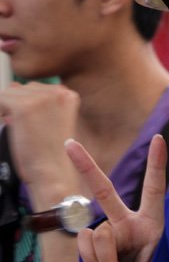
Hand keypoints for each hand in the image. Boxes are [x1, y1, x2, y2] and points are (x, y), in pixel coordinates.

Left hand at [0, 82, 79, 204]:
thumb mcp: (50, 124)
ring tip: (17, 130)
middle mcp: (58, 92)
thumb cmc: (53, 157)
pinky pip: (1, 100)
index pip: (37, 90)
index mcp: (68, 96)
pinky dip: (0, 113)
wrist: (55, 175)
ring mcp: (41, 98)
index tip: (27, 122)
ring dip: (7, 110)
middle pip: (23, 89)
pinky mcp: (24, 107)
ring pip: (10, 93)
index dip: (27, 106)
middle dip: (17, 106)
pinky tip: (8, 126)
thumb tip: (13, 86)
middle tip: (22, 129)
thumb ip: (35, 104)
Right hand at [65, 134, 166, 261]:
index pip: (153, 188)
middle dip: (86, 166)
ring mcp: (105, 228)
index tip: (159, 138)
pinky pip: (84, 245)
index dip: (156, 164)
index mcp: (149, 220)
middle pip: (103, 190)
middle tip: (69, 143)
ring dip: (105, 261)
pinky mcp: (89, 240)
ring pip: (99, 236)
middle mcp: (125, 218)